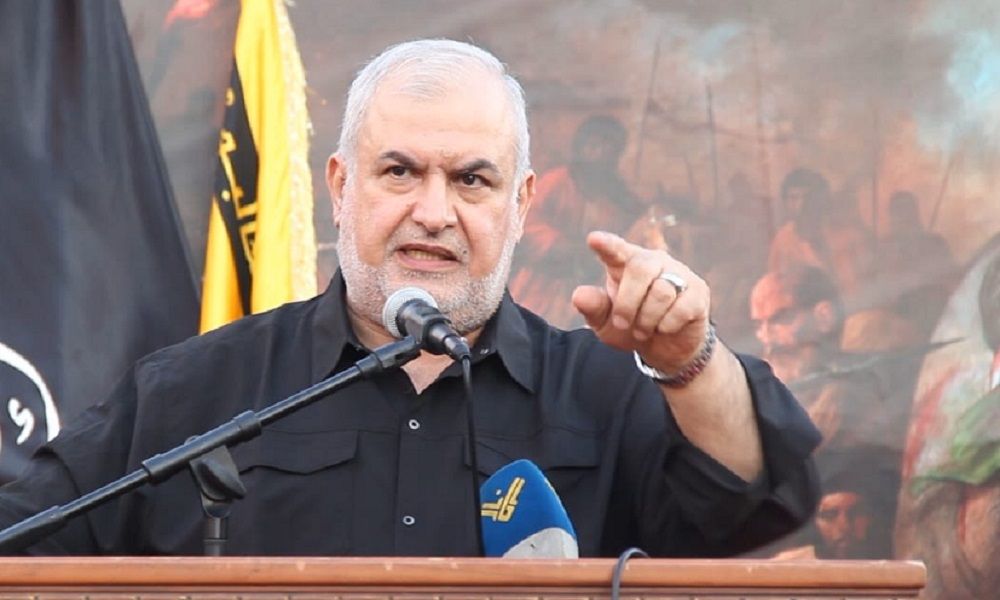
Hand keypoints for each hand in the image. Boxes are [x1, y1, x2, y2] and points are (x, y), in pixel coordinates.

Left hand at [571, 231, 709, 373]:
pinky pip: (681, 308)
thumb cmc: (631, 328)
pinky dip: (667, 325)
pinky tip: (665, 328)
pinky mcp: (699, 293)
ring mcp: (680, 274)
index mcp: (626, 263)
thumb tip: (578, 296)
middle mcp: (655, 262)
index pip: (616, 249)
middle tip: (622, 323)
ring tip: (643, 330)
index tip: (593, 239)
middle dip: (628, 302)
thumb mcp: (606, 323)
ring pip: (662, 291)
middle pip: (641, 268)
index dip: (607, 245)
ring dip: (647, 320)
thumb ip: (593, 308)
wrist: (665, 348)